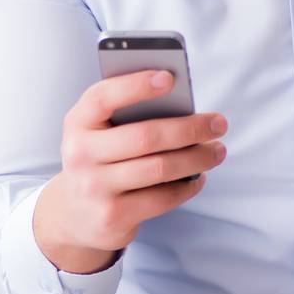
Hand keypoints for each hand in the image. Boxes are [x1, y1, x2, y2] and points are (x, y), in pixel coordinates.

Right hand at [34, 70, 225, 274]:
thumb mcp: (99, 132)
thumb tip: (181, 107)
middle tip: (218, 123)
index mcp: (78, 122)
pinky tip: (198, 176)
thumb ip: (126, 115)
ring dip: (197, 158)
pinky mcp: (113, 215)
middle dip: (189, 128)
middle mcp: (80, 153)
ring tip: (217, 151)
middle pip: (145, 136)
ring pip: (160, 168)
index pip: (104, 97)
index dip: (136, 85)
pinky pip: (161, 198)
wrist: (75, 214)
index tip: (170, 77)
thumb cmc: (99, 159)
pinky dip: (188, 186)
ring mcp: (94, 187)